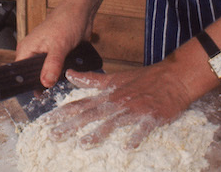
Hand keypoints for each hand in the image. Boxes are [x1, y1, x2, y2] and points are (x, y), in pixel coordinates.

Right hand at [13, 0, 91, 87]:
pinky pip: (54, 71)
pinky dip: (60, 75)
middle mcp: (33, 53)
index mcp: (26, 49)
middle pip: (33, 76)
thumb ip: (52, 65)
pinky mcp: (56, 57)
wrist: (82, 12)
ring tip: (61, 86)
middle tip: (52, 93)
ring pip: (45, 75)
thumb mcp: (59, 46)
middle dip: (42, 85)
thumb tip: (46, 83)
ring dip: (53, 80)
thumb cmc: (67, 21)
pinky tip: (66, 79)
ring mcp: (44, 55)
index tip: (38, 96)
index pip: (20, 74)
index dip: (27, 85)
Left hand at [44, 62, 197, 149]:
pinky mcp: (152, 116)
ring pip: (113, 121)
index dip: (63, 112)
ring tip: (84, 144)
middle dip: (71, 125)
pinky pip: (143, 127)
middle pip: (91, 114)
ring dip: (98, 133)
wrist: (173, 77)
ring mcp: (134, 109)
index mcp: (108, 94)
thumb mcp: (115, 78)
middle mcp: (117, 102)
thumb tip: (69, 74)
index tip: (47, 122)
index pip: (81, 103)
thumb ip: (91, 79)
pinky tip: (129, 147)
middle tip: (54, 136)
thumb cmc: (143, 79)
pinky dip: (136, 136)